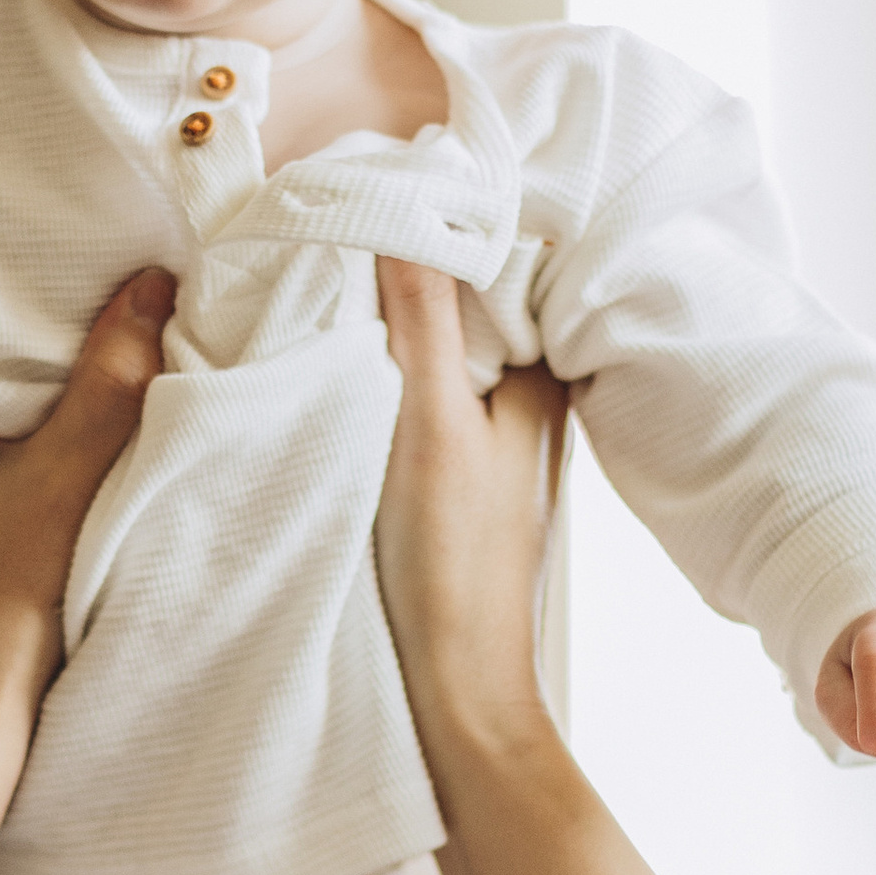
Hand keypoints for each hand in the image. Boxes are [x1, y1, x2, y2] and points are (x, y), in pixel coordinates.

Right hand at [372, 257, 564, 768]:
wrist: (456, 688)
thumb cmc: (455, 567)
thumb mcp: (432, 429)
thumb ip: (421, 324)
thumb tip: (406, 214)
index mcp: (540, 382)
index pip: (505, 268)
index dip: (451, 223)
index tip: (390, 187)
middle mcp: (523, 403)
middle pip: (468, 304)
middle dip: (415, 268)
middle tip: (346, 223)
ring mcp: (487, 442)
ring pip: (440, 349)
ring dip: (394, 322)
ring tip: (335, 280)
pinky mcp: (449, 476)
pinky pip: (418, 394)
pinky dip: (384, 372)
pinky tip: (343, 363)